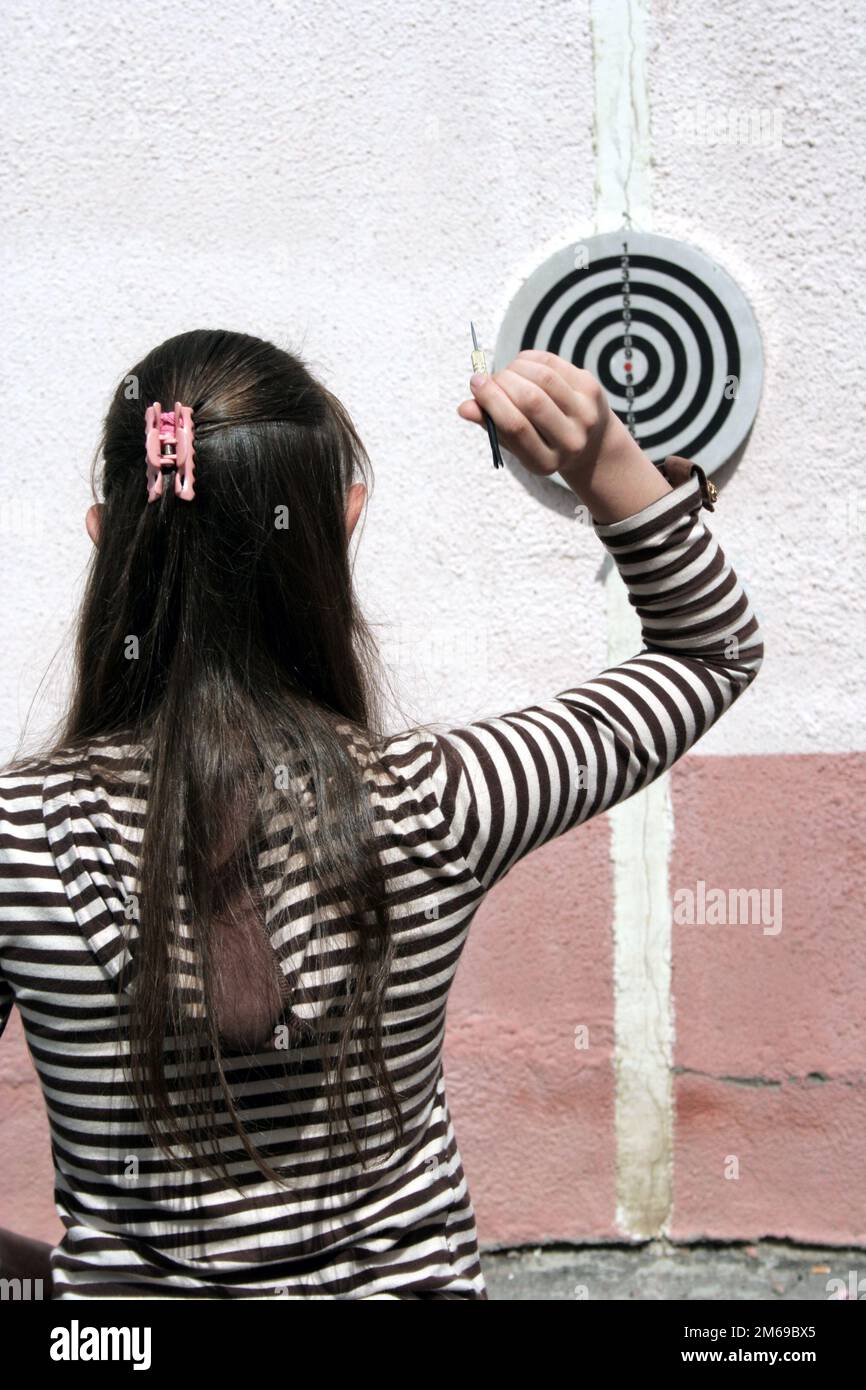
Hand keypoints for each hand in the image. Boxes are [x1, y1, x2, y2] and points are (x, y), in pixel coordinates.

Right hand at [456, 349, 616, 479]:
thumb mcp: (515, 443)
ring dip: (515, 368)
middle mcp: (570, 441)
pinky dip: (530, 359)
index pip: (515, 427)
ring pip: (544, 378)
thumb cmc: (540, 441)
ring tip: (504, 373)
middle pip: (531, 400)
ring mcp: (586, 413)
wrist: (590, 441)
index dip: (492, 400)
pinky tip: (520, 364)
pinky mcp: (592, 389)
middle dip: (503, 382)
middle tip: (488, 378)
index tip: (475, 383)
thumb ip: (492, 425)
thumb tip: (464, 408)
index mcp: (545, 462)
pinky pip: (555, 364)